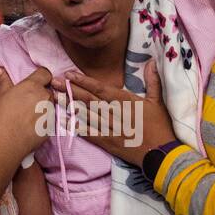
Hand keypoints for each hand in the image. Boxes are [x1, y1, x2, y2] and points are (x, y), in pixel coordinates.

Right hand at [0, 67, 55, 156]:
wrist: (8, 140)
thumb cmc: (3, 116)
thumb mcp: (2, 95)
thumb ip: (4, 80)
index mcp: (33, 86)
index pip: (46, 73)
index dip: (41, 76)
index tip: (35, 82)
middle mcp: (45, 96)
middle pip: (48, 89)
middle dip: (41, 93)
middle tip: (28, 101)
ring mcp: (50, 111)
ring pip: (50, 104)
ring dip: (43, 106)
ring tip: (29, 115)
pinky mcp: (52, 125)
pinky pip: (50, 118)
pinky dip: (44, 119)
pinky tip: (33, 125)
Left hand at [52, 60, 175, 166]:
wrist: (161, 153)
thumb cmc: (160, 126)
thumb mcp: (158, 102)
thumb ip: (152, 81)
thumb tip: (153, 61)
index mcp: (125, 101)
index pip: (101, 88)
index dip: (84, 81)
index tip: (69, 74)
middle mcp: (114, 113)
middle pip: (88, 99)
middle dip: (70, 89)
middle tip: (53, 82)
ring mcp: (110, 129)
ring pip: (86, 115)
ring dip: (69, 105)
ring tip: (54, 97)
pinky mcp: (108, 142)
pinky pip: (89, 133)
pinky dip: (77, 127)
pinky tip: (65, 121)